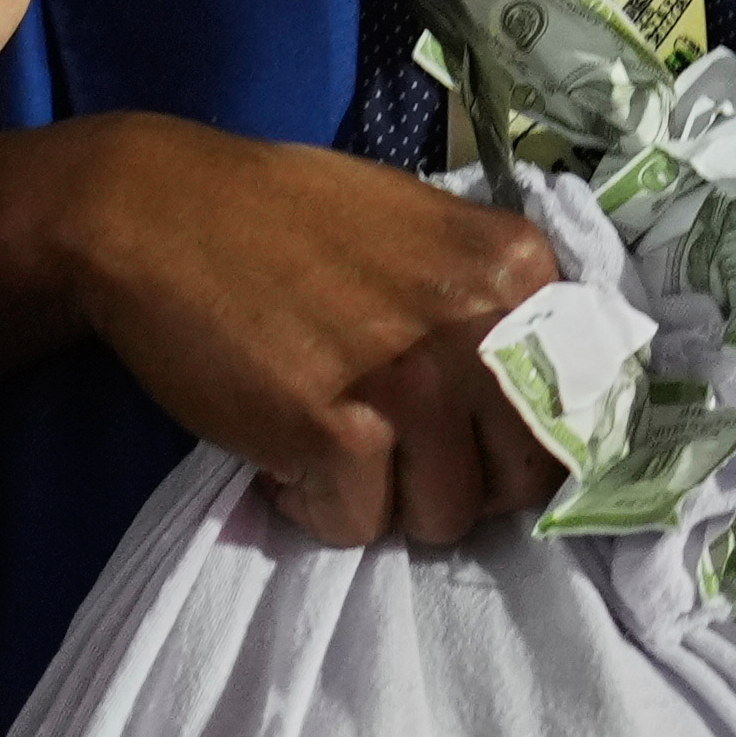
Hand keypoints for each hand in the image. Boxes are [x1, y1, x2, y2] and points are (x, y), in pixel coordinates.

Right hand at [56, 116, 561, 548]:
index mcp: (515, 267)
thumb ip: (489, 299)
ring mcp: (410, 382)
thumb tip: (548, 395)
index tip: (473, 438)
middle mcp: (479, 324)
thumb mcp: (422, 228)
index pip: (579, 411)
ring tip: (330, 438)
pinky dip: (311, 504)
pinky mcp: (335, 433)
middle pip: (516, 480)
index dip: (523, 441)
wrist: (156, 210)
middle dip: (455, 476)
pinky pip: (354, 526)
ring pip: (440, 517)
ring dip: (383, 497)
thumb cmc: (287, 217)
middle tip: (390, 442)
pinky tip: (280, 448)